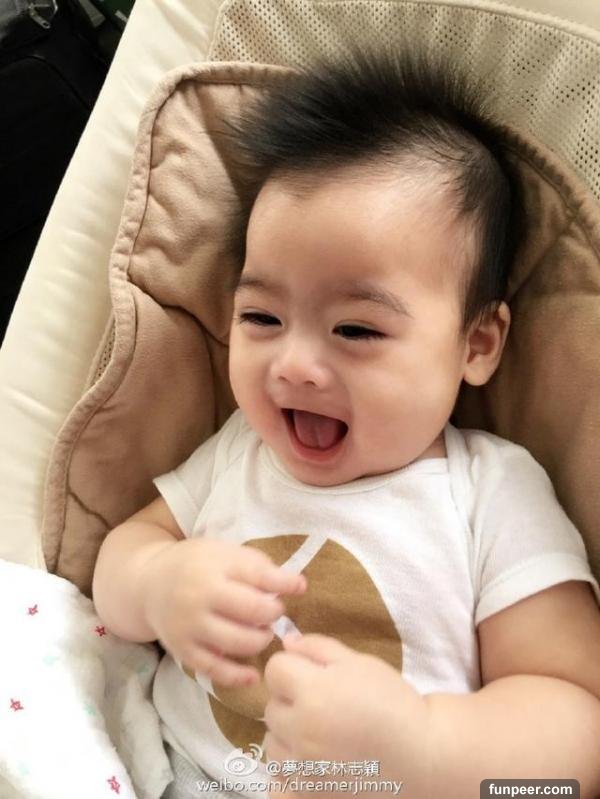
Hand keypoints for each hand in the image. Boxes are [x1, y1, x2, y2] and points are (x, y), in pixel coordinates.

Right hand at [141, 538, 305, 686]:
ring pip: (238, 643)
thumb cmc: (197, 565)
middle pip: (252, 612)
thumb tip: (299, 585)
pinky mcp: (183, 652)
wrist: (149, 585)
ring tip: (261, 631)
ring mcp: (190, 627)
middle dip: (273, 614)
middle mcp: (200, 598)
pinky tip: (253, 674)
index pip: (258, 576)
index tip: (298, 587)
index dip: (284, 584)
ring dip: (260, 640)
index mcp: (213, 567)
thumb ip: (260, 566)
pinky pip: (215, 671)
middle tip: (273, 611)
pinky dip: (238, 676)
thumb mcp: (225, 553)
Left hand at [263, 634, 432, 798]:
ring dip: (289, 734)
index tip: (312, 674)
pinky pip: (278, 776)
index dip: (293, 667)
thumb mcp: (360, 663)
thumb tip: (287, 643)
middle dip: (292, 700)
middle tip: (323, 704)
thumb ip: (318, 648)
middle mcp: (301, 731)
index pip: (275, 670)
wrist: (421, 757)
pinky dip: (290, 767)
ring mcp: (302, 768)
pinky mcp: (307, 794)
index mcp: (313, 693)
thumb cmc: (393, 703)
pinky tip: (313, 760)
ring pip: (272, 741)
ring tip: (321, 733)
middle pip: (271, 705)